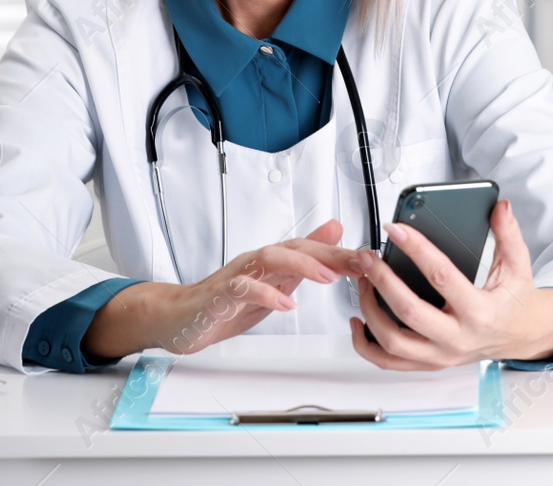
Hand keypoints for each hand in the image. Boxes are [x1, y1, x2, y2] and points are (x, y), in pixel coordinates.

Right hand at [81, 219, 356, 359]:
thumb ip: (305, 260)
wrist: (179, 318)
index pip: (313, 250)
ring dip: (302, 265)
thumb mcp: (275, 282)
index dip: (343, 254)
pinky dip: (266, 294)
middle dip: (331, 253)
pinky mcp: (220, 294)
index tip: (373, 260)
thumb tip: (336, 234)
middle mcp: (257, 262)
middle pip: (297, 247)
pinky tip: (285, 302)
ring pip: (271, 258)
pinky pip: (243, 288)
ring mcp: (238, 275)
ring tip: (327, 278)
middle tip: (360, 263)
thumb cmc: (227, 301)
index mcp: (273, 262)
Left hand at [348, 199, 552, 369]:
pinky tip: (359, 320)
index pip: (442, 276)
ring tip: (364, 282)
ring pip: (393, 341)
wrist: (520, 335)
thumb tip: (500, 208)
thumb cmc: (515, 300)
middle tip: (367, 257)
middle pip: (409, 312)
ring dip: (370, 310)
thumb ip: (508, 235)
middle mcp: (458, 338)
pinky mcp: (430, 363)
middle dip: (382, 281)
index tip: (396, 230)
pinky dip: (366, 344)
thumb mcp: (518, 265)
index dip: (416, 249)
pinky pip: (389, 362)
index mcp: (480, 311)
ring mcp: (441, 355)